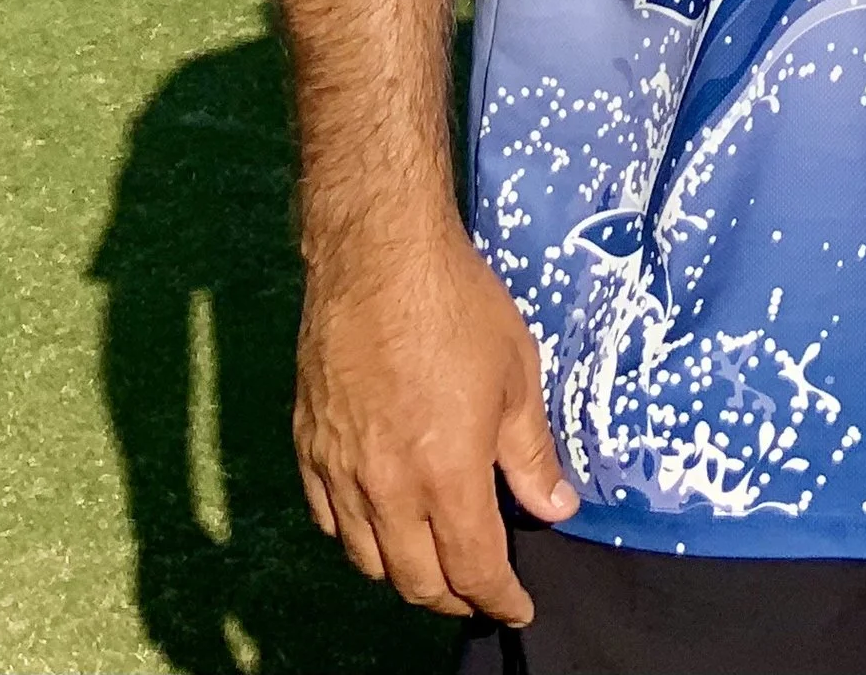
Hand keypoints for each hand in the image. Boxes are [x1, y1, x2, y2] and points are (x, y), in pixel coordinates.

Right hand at [293, 222, 579, 624]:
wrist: (379, 259)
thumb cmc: (458, 308)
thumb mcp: (517, 376)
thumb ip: (532, 454)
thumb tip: (556, 507)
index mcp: (446, 477)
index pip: (473, 568)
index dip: (499, 597)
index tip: (518, 606)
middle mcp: (386, 490)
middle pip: (416, 580)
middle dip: (454, 596)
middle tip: (481, 589)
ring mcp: (340, 473)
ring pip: (367, 560)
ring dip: (405, 574)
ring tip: (435, 564)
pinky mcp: (309, 449)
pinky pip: (329, 522)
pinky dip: (358, 539)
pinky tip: (380, 526)